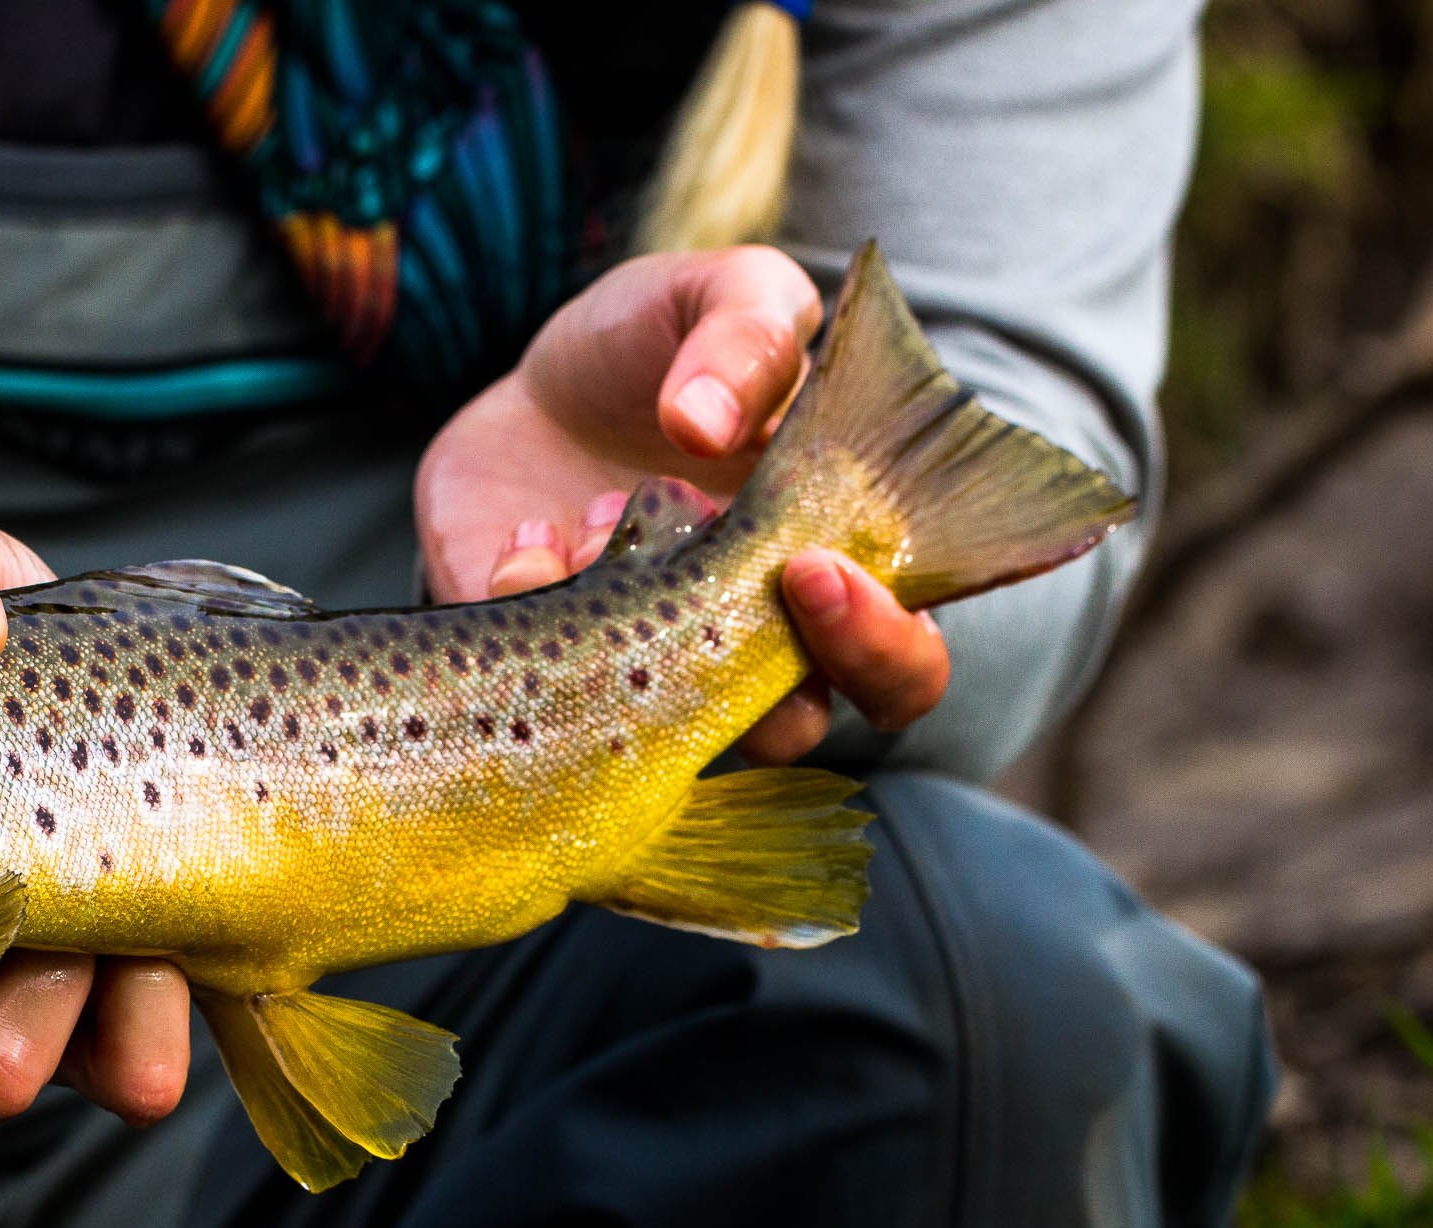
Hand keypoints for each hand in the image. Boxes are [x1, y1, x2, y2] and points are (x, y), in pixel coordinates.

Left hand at [413, 246, 948, 762]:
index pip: (903, 665)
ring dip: (624, 629)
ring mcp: (648, 673)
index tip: (810, 570)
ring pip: (658, 721)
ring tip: (594, 517)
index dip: (881, 647)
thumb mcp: (718, 295)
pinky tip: (529, 534)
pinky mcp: (548, 671)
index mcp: (839, 570)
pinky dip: (532, 603)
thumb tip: (706, 423)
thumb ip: (748, 331)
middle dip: (740, 668)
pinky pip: (538, 690)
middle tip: (688, 570)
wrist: (533, 391)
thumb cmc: (660, 352)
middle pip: (792, 727)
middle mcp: (753, 646)